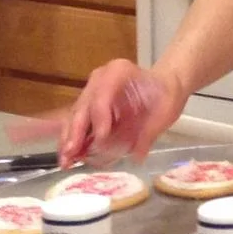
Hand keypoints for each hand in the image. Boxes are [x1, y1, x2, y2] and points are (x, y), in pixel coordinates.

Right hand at [55, 61, 185, 166]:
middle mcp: (99, 79)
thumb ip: (151, 130)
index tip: (101, 139)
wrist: (163, 85)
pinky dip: (73, 140)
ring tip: (66, 161)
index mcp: (118, 72)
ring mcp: (91, 92)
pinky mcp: (89, 106)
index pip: (103, 95)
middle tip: (70, 155)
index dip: (99, 118)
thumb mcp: (166, 109)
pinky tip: (70, 158)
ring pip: (75, 116)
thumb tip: (137, 156)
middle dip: (75, 132)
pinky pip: (77, 123)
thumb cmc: (166, 94)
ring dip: (69, 140)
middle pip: (83, 107)